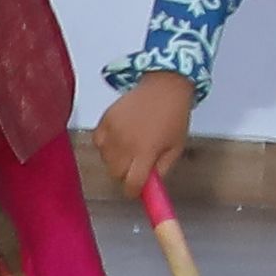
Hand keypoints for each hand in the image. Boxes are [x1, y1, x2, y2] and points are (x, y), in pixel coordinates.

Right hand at [98, 69, 196, 204]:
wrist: (165, 86)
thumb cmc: (174, 115)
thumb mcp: (176, 147)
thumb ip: (162, 170)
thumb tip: (149, 186)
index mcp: (146, 151)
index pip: (132, 184)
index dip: (134, 190)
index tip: (137, 188)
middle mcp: (126, 143)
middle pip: (115, 174)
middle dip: (126, 174)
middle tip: (138, 164)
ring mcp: (113, 130)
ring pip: (105, 160)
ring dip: (116, 159)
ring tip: (132, 145)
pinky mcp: (104, 120)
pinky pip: (98, 143)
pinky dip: (106, 144)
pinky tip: (121, 137)